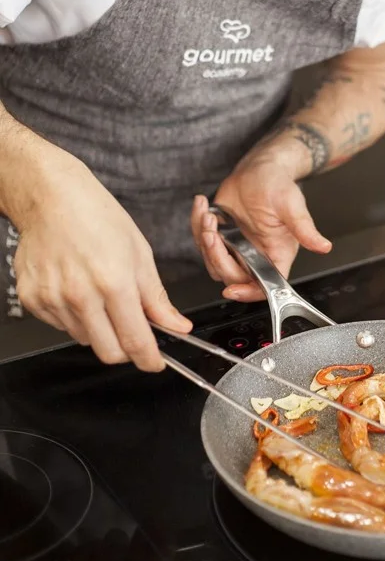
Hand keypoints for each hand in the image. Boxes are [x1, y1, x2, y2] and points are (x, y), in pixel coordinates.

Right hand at [14, 151, 191, 370]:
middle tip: (133, 331)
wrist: (51, 197)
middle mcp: (80, 295)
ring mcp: (52, 299)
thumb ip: (156, 297)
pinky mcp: (33, 300)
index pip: (135, 340)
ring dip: (100, 329)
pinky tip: (78, 289)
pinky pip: (61, 326)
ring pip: (84, 339)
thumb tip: (176, 325)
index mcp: (113, 281)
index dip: (150, 359)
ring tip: (100, 294)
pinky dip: (75, 317)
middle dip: (127, 349)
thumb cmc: (97, 216)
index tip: (156, 363)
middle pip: (109, 352)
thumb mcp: (139, 252)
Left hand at [191, 155, 331, 301]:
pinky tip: (202, 206)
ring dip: (204, 241)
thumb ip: (305, 229)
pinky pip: (202, 241)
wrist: (261, 167)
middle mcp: (256, 254)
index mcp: (277, 254)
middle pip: (232, 275)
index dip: (247, 292)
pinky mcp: (221, 233)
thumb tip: (324, 246)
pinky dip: (197, 224)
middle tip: (212, 234)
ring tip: (209, 216)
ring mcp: (236, 245)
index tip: (232, 290)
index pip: (264, 285)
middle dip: (217, 256)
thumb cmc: (279, 184)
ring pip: (213, 261)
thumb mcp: (292, 206)